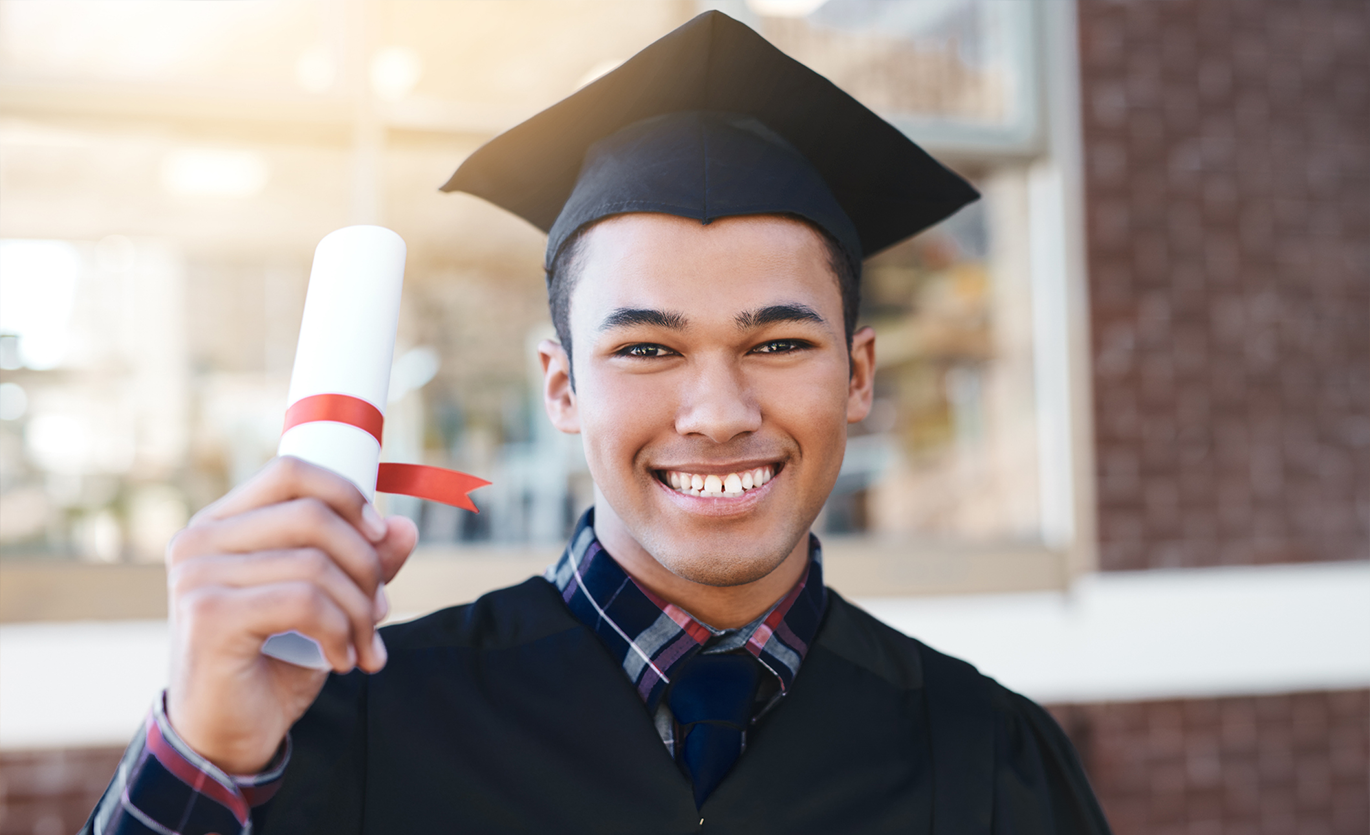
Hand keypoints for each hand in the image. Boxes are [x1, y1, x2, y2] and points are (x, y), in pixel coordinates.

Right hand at [163, 456, 417, 773]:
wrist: (224, 736)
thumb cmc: (272, 663)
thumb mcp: (326, 605)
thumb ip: (360, 563)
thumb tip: (405, 527)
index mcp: (221, 523)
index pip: (291, 472)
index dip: (347, 494)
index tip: (381, 535)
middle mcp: (199, 540)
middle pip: (312, 515)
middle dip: (365, 563)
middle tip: (380, 610)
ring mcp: (198, 575)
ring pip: (315, 563)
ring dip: (359, 610)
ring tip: (365, 645)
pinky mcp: (210, 614)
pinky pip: (304, 601)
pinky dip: (340, 632)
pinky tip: (343, 661)